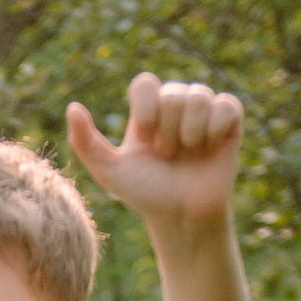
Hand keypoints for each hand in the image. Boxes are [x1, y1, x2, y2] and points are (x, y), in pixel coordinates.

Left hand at [67, 74, 244, 238]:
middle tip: (167, 154)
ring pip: (199, 95)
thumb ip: (85, 142)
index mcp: (147, 113)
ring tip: (188, 152)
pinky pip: (227, 105)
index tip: (144, 137)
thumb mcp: (109, 172)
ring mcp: (203, 114)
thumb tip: (72, 106)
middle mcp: (174, 108)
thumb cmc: (145, 194)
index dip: (145, 107)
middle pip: (172, 93)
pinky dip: (216, 125)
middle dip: (168, 129)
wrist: (181, 217)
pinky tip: (209, 145)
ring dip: (190, 129)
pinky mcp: (229, 124)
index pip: (145, 83)